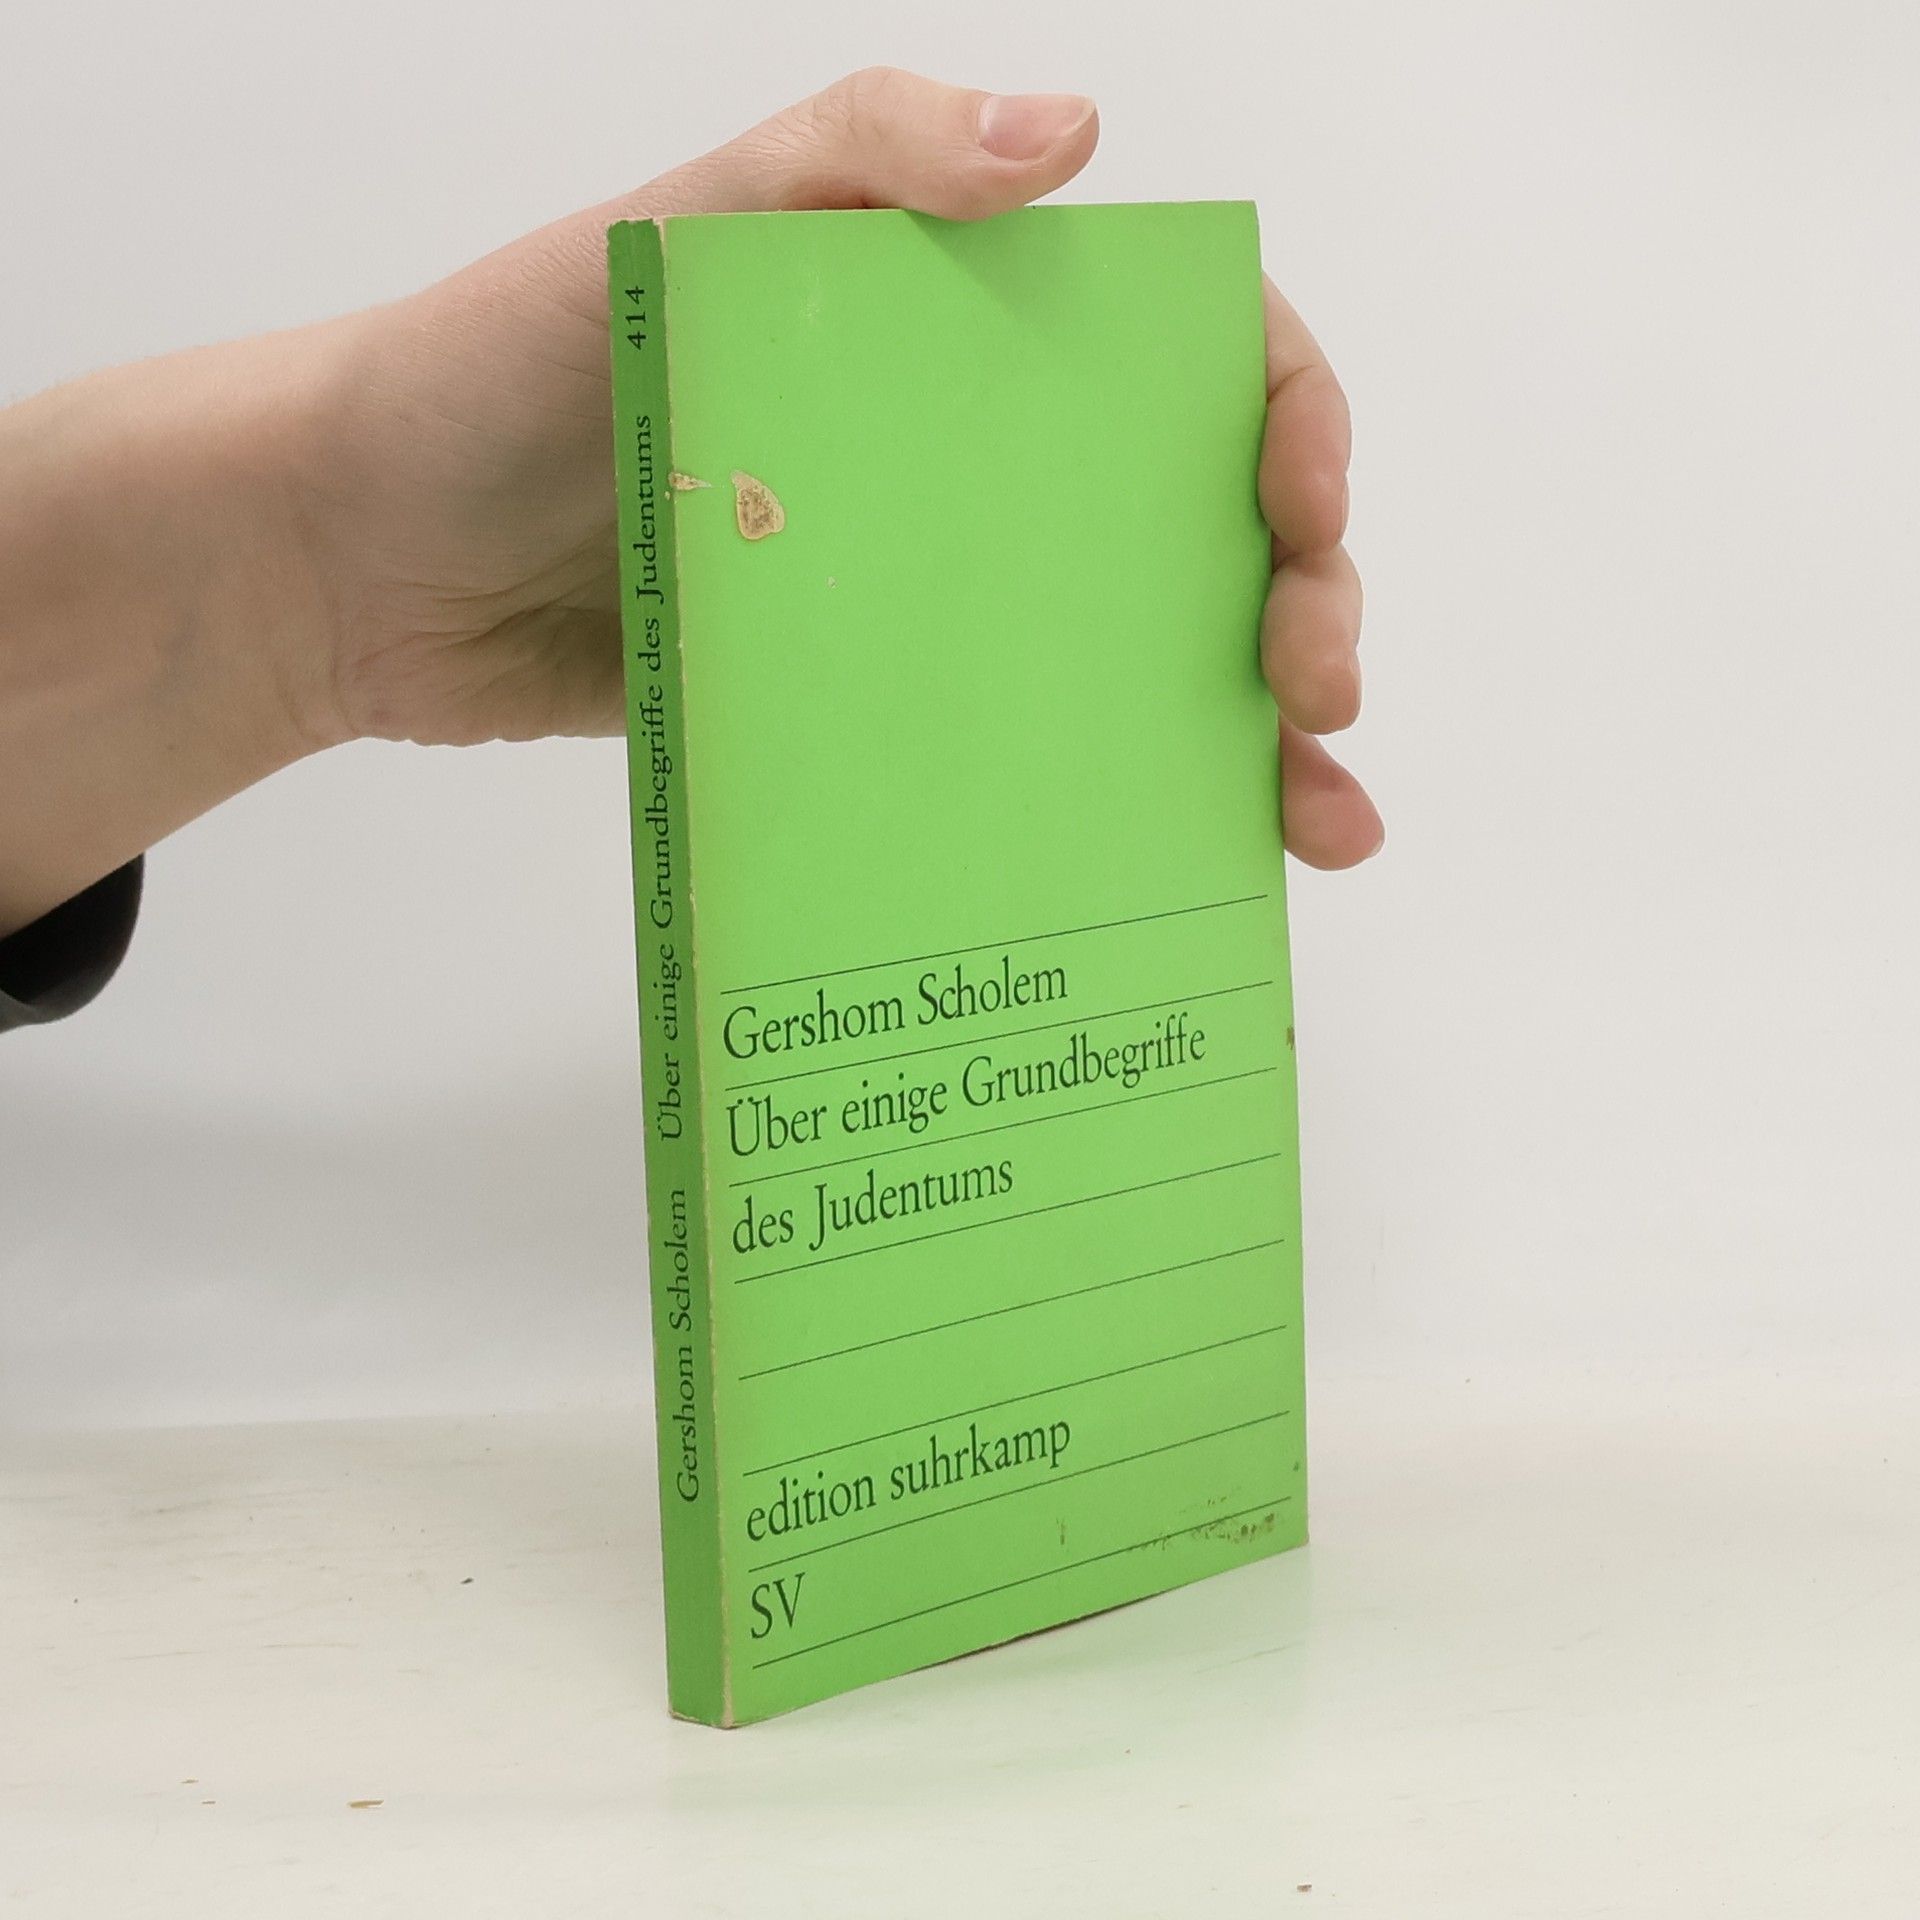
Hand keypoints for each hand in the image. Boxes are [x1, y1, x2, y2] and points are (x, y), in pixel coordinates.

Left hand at [299, 67, 1380, 868]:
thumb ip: (850, 159)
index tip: (1305, 514)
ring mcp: (933, 596)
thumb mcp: (671, 231)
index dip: (1285, 423)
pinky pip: (1030, 751)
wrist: (365, 564)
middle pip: (1198, 521)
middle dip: (1300, 597)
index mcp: (953, 328)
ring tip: (1318, 821)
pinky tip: (1208, 859)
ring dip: (1255, 732)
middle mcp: (970, 460)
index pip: (1183, 354)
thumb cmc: (494, 377)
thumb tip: (1071, 137)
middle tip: (1318, 691)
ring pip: (1141, 654)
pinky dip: (1127, 801)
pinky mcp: (876, 708)